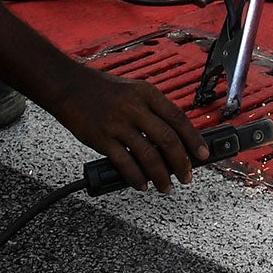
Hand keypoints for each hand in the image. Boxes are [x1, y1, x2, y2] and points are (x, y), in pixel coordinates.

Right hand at [49, 64, 206, 192]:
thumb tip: (172, 136)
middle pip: (167, 139)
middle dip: (182, 163)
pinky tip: (142, 185)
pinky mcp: (102, 138)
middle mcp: (135, 107)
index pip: (178, 118)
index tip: (203, 154)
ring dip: (161, 175)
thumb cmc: (101, 90)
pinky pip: (125, 163)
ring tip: (166, 186)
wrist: (69, 86)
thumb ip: (151, 109)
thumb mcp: (132, 90)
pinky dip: (136, 177)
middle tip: (187, 176)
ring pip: (149, 155)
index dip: (194, 139)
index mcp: (147, 93)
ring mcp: (118, 123)